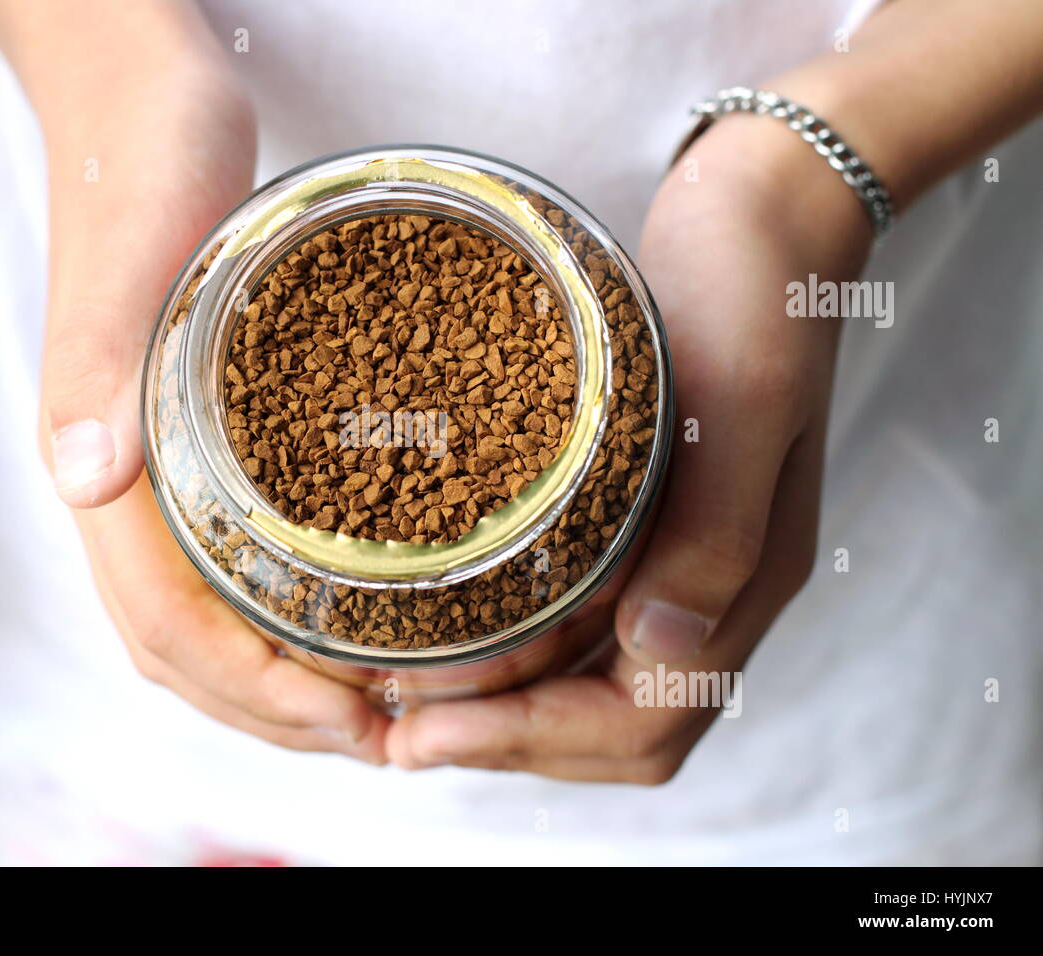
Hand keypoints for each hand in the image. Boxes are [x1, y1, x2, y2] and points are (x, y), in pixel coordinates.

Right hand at [0, 2, 388, 760]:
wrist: (133, 93)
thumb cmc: (136, 153)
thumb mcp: (135, 238)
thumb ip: (97, 355)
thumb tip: (85, 482)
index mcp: (103, 455)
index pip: (168, 626)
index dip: (260, 695)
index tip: (362, 726)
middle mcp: (124, 481)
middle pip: (187, 653)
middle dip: (284, 715)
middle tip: (392, 740)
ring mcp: (157, 467)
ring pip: (204, 624)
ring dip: (283, 686)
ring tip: (378, 710)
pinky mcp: (194, 441)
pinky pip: (226, 568)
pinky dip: (284, 622)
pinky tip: (350, 621)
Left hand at [385, 114, 872, 780]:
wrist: (762, 210)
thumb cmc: (755, 288)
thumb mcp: (742, 396)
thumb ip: (715, 528)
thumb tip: (661, 644)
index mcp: (748, 572)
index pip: (647, 718)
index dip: (535, 740)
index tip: (430, 733)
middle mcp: (711, 584)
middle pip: (612, 723)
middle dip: (504, 738)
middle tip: (397, 727)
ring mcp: (674, 555)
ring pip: (586, 681)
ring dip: (498, 703)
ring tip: (402, 689)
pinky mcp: (637, 518)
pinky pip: (573, 619)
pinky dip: (508, 643)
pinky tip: (443, 622)